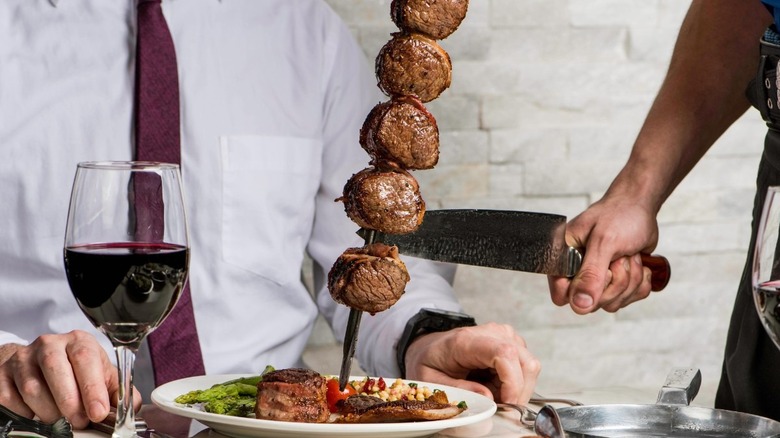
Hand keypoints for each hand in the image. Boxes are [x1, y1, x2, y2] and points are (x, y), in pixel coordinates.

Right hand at [0, 330, 140, 428]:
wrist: (38, 363)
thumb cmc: (75, 371)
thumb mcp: (101, 375)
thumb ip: (119, 391)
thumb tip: (130, 409)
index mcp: (78, 342)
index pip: (85, 358)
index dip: (92, 388)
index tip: (97, 412)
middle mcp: (50, 344)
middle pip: (56, 371)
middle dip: (70, 403)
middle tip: (79, 422)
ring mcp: (23, 358)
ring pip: (33, 388)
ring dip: (49, 412)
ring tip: (60, 420)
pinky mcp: (4, 374)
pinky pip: (12, 399)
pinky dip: (26, 414)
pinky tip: (37, 414)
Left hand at [403, 323, 539, 404]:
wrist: (431, 346)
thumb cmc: (431, 361)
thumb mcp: (432, 381)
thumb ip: (458, 390)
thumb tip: (489, 399)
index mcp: (467, 341)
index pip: (504, 353)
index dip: (513, 382)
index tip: (506, 403)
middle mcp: (491, 332)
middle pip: (525, 362)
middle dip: (518, 392)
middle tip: (498, 407)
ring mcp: (504, 335)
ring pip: (530, 367)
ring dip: (516, 389)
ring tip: (493, 395)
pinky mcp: (512, 343)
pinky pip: (525, 368)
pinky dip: (515, 384)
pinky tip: (496, 386)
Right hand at [548, 193, 659, 313]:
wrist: (639, 206)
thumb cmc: (618, 215)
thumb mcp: (603, 243)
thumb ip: (590, 275)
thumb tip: (580, 306)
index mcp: (564, 260)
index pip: (562, 295)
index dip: (582, 291)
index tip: (601, 271)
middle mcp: (577, 273)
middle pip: (592, 304)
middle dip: (616, 282)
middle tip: (619, 257)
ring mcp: (598, 280)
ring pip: (613, 303)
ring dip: (631, 280)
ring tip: (629, 255)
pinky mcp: (616, 283)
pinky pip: (629, 299)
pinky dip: (641, 282)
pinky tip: (638, 263)